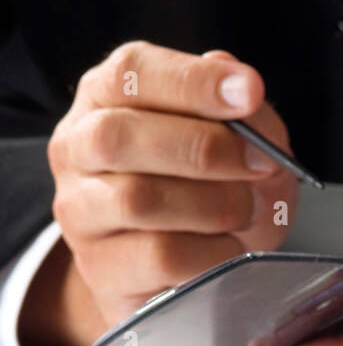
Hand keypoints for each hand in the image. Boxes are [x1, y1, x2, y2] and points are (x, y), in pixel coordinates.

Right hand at [21, 42, 298, 345]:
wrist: (186, 273)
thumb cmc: (210, 194)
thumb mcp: (238, 149)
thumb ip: (245, 118)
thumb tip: (243, 96)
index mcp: (105, 99)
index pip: (131, 72)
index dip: (192, 81)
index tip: (250, 92)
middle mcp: (77, 150)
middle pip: (120, 136)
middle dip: (203, 147)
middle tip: (262, 164)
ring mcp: (81, 214)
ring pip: (137, 200)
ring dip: (211, 204)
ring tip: (248, 212)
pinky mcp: (101, 271)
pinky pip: (159, 257)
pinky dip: (210, 252)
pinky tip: (232, 250)